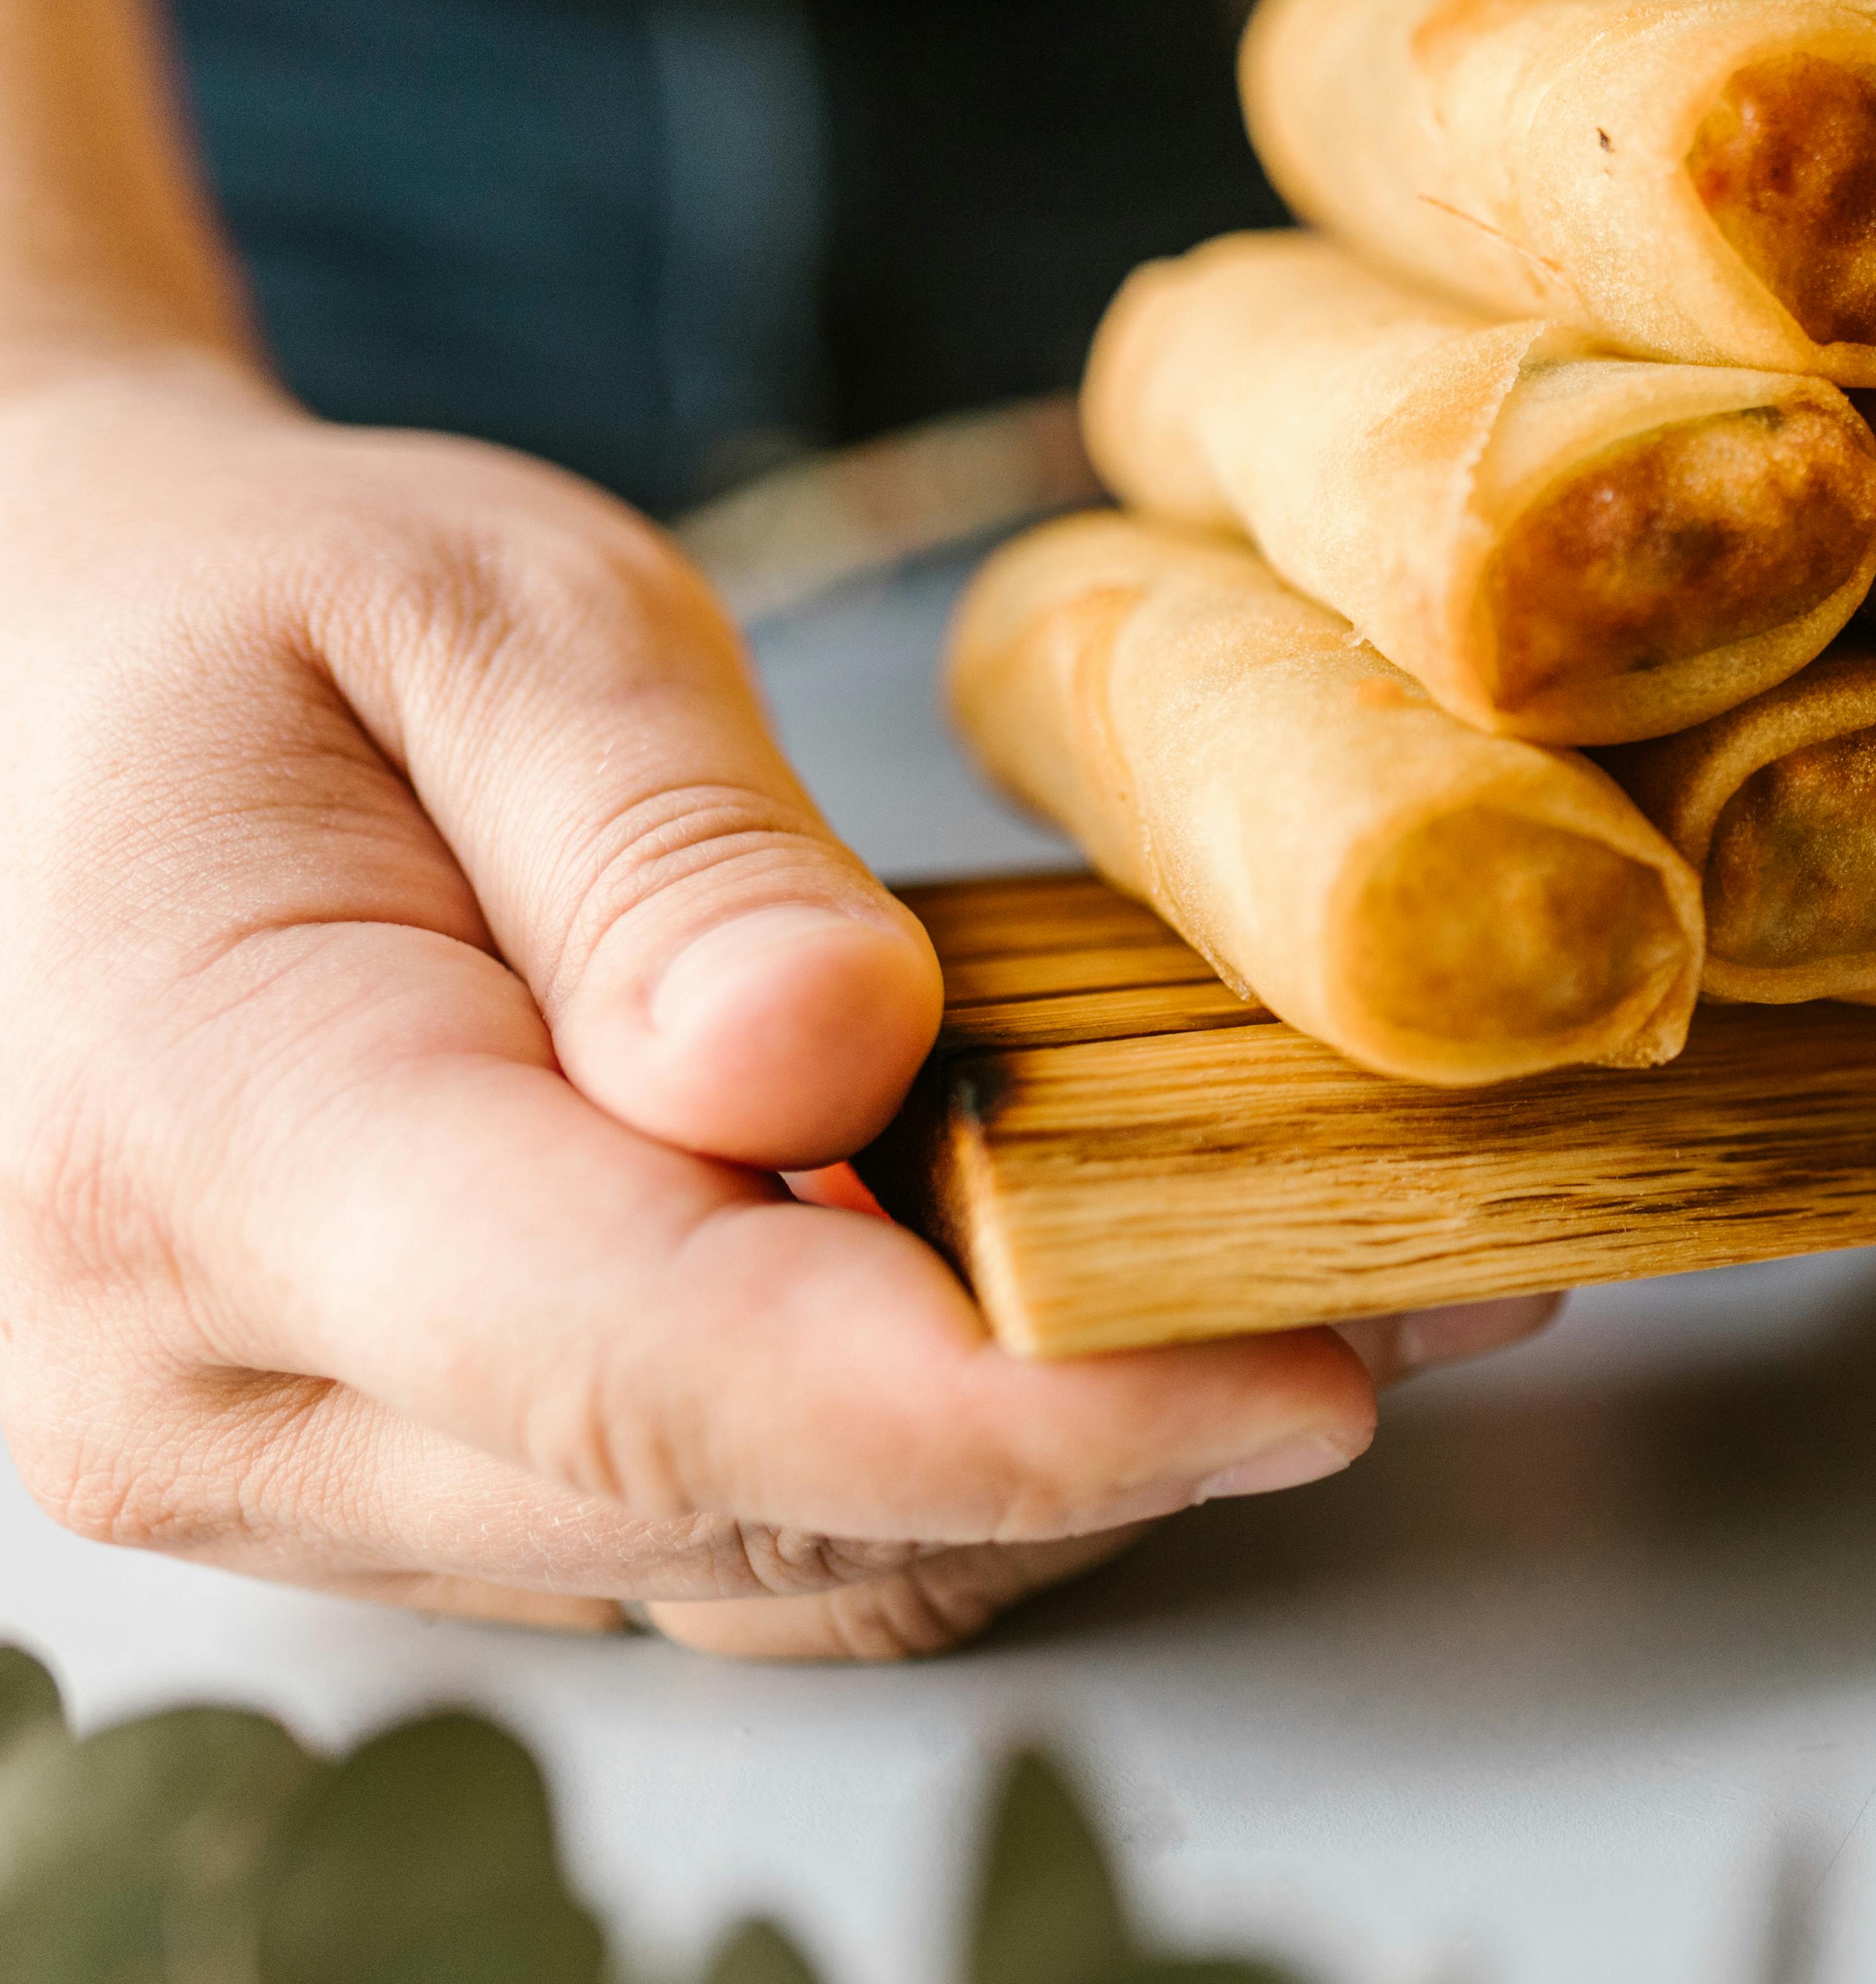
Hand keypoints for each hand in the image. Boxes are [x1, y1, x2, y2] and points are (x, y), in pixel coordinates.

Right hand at [0, 359, 1544, 1659]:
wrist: (64, 705)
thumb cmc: (261, 631)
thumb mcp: (472, 621)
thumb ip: (655, 847)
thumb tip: (830, 1061)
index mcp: (208, 1141)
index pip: (664, 1364)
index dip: (1019, 1405)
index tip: (1309, 1369)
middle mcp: (223, 1388)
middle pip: (745, 1493)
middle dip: (1118, 1420)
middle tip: (1435, 1284)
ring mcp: (312, 1473)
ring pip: (764, 1558)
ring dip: (1067, 1455)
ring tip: (1345, 1282)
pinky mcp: (415, 1483)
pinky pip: (728, 1531)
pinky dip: (952, 1445)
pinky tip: (1131, 1310)